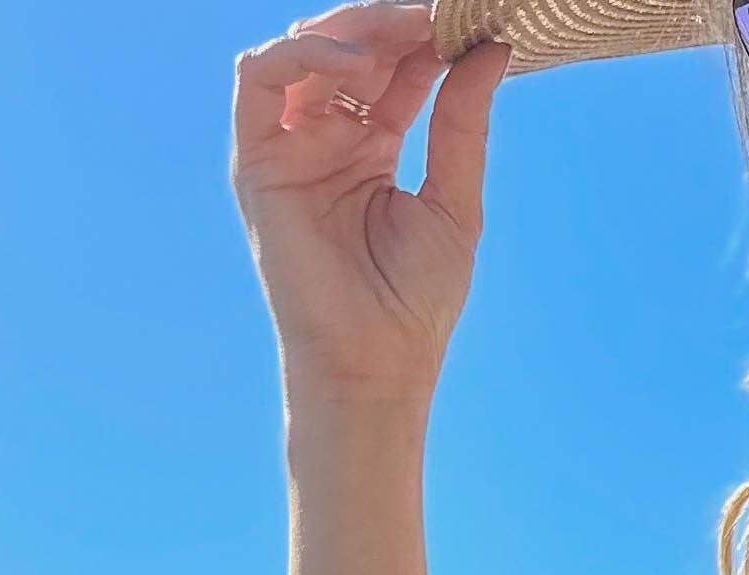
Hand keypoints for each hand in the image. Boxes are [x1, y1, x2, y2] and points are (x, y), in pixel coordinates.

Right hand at [233, 5, 509, 406]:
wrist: (375, 365)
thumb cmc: (413, 302)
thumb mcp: (454, 202)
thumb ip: (462, 124)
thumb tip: (492, 51)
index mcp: (371, 148)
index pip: (393, 71)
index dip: (423, 40)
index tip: (462, 22)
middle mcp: (326, 140)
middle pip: (349, 51)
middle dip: (389, 23)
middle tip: (435, 14)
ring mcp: (289, 147)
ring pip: (303, 51)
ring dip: (350, 29)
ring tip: (400, 32)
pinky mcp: (257, 162)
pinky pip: (259, 79)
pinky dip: (302, 55)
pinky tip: (353, 64)